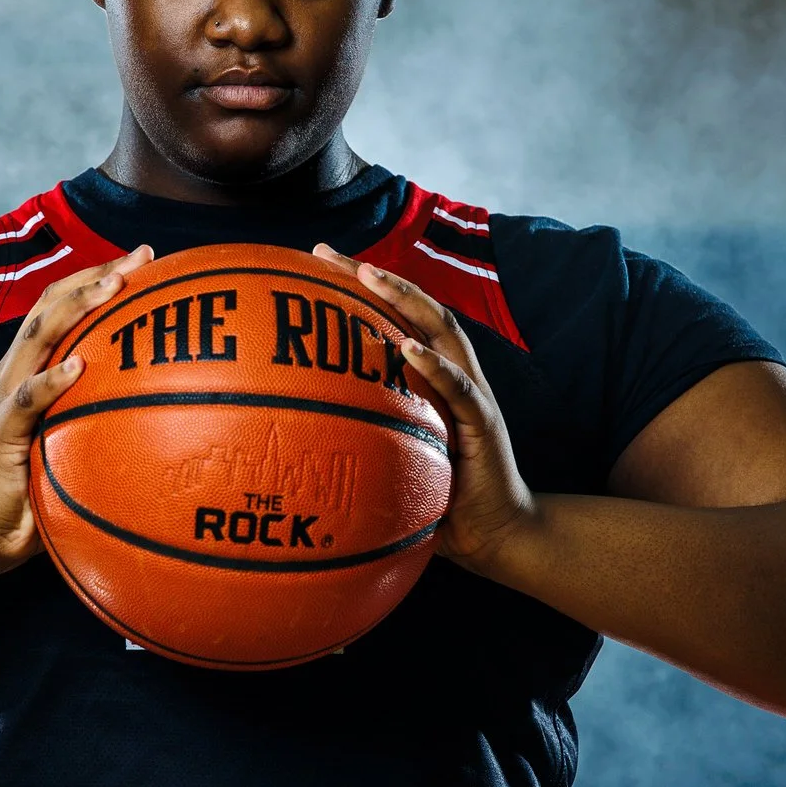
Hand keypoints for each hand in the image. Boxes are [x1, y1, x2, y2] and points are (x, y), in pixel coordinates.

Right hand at [0, 244, 154, 567]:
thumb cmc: (35, 484)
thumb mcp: (72, 437)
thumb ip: (101, 412)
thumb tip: (171, 406)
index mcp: (32, 365)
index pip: (64, 304)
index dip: (100, 274)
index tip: (146, 257)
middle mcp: (16, 369)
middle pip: (53, 303)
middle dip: (96, 275)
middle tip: (139, 259)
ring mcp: (5, 396)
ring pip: (39, 335)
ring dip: (77, 306)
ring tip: (113, 287)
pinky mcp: (1, 430)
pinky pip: (28, 399)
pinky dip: (52, 379)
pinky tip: (77, 367)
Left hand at [311, 244, 537, 572]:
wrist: (497, 532)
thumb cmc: (439, 496)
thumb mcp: (391, 456)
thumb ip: (357, 435)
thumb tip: (289, 435)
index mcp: (429, 374)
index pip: (393, 315)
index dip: (356, 285)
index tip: (310, 261)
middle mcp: (452, 371)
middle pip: (414, 305)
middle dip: (370, 274)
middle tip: (325, 254)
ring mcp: (471, 392)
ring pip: (441, 330)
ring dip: (405, 299)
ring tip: (370, 276)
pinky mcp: (483, 421)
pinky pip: (459, 387)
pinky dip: (435, 365)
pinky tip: (409, 348)